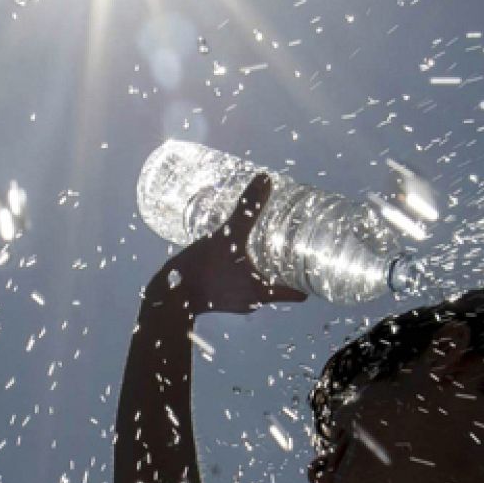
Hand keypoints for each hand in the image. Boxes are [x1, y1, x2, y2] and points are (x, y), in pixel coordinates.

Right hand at [164, 174, 307, 314]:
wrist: (168, 295)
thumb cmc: (202, 269)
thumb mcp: (227, 236)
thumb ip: (247, 209)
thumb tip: (265, 180)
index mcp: (262, 291)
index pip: (298, 293)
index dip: (310, 280)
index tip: (315, 262)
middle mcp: (253, 301)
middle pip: (281, 288)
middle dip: (287, 269)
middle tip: (293, 247)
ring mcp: (236, 302)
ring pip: (260, 287)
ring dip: (265, 270)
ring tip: (266, 247)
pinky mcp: (219, 299)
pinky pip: (240, 285)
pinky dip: (243, 273)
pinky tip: (236, 256)